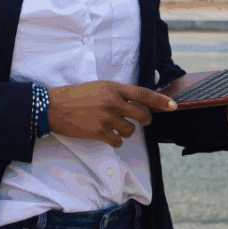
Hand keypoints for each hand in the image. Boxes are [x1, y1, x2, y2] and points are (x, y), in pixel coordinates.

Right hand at [47, 81, 177, 147]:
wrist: (54, 107)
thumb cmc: (75, 95)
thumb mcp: (98, 87)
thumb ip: (116, 93)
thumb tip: (133, 102)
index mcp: (114, 88)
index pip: (144, 94)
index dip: (160, 101)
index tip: (173, 106)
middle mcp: (113, 102)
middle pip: (142, 114)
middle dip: (145, 119)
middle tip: (142, 121)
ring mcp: (107, 118)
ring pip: (131, 130)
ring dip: (126, 131)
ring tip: (115, 127)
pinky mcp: (100, 132)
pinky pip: (118, 141)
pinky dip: (115, 141)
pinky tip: (108, 136)